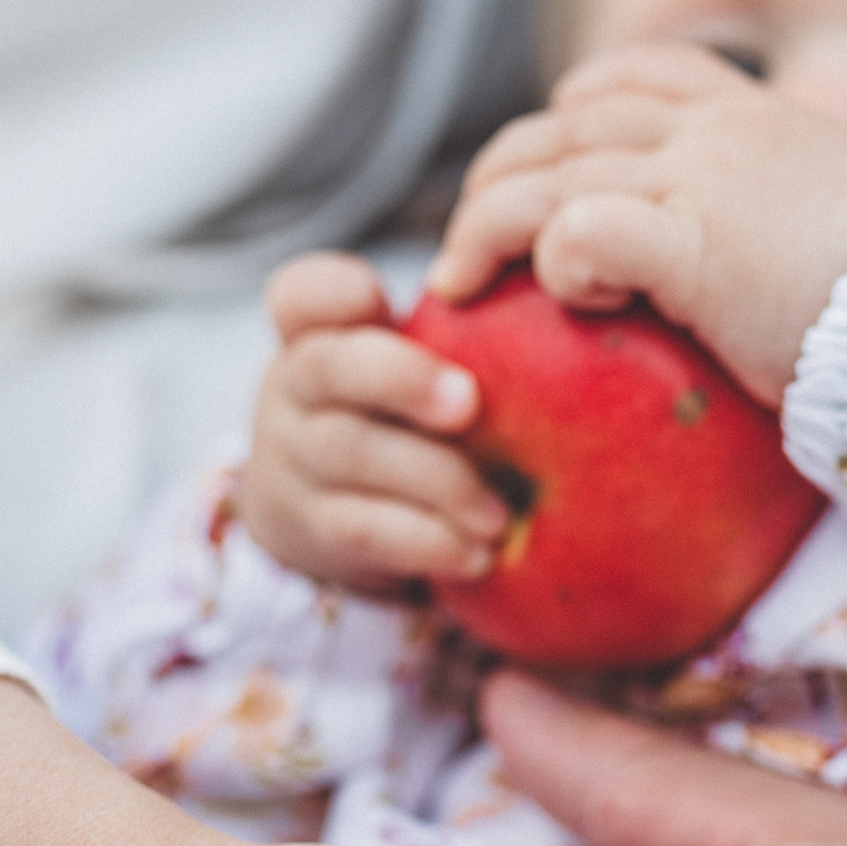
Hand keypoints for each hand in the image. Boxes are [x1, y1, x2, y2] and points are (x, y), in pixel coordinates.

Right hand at [239, 252, 512, 589]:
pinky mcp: (309, 528)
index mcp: (318, 333)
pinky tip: (479, 555)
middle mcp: (293, 389)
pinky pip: (364, 529)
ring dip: (437, 481)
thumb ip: (448, 335)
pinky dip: (427, 541)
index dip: (333, 290)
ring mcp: (292, 460)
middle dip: (403, 379)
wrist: (328, 517)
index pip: (304, 293)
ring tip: (499, 514)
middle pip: (333, 369)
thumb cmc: (398, 421)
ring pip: (354, 453)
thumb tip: (555, 307)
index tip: (375, 298)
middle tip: (469, 403)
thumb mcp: (406, 370)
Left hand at [431, 45, 846, 403]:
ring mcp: (698, 176)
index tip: (547, 156)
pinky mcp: (687, 241)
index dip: (574, 111)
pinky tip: (568, 300)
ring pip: (549, 173)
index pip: (640, 79)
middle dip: (498, 173)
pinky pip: (579, 229)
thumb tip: (781, 271)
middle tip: (465, 241)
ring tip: (460, 281)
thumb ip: (792, 229)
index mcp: (754, 120)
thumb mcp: (842, 236)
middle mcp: (718, 130)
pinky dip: (553, 262)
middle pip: (568, 124)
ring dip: (487, 225)